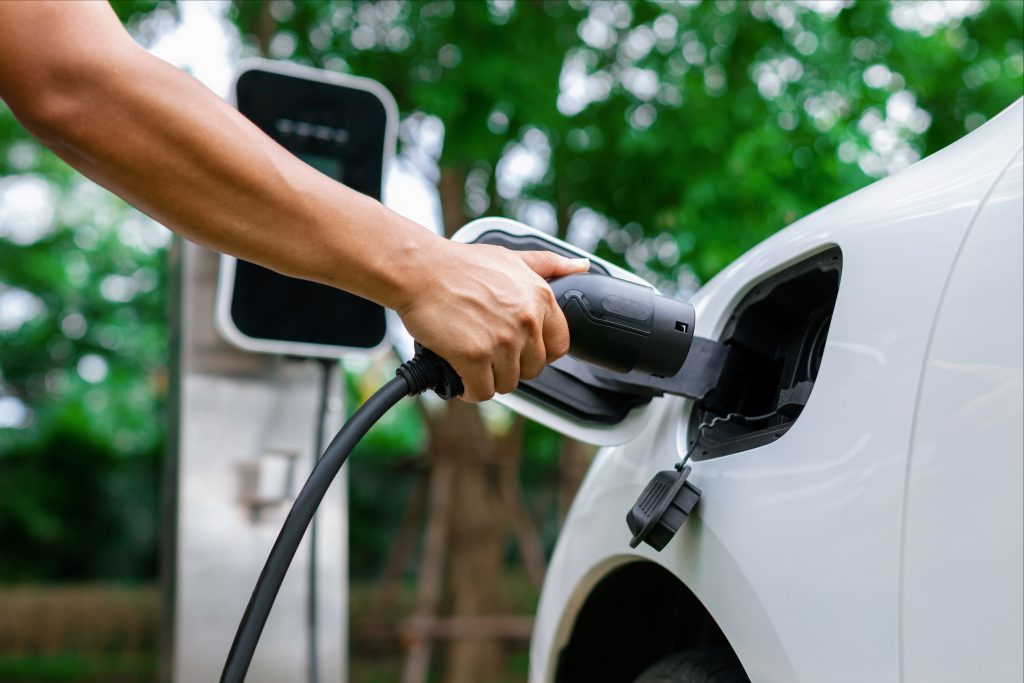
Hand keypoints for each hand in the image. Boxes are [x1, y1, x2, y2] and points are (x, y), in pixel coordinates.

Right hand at [397, 242, 589, 401]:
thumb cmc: (459, 265)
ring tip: (472, 363)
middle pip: (532, 369)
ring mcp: (502, 340)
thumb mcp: (511, 258)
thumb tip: (581, 266)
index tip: (520, 351)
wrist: (420, 270)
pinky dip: (470, 390)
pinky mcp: (475, 356)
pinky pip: (482, 392)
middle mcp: (526, 320)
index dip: (538, 353)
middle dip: (511, 366)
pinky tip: (460, 376)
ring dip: (488, 379)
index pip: (559, 346)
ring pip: (507, 383)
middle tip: (488, 354)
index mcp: (540, 298)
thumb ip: (548, 265)